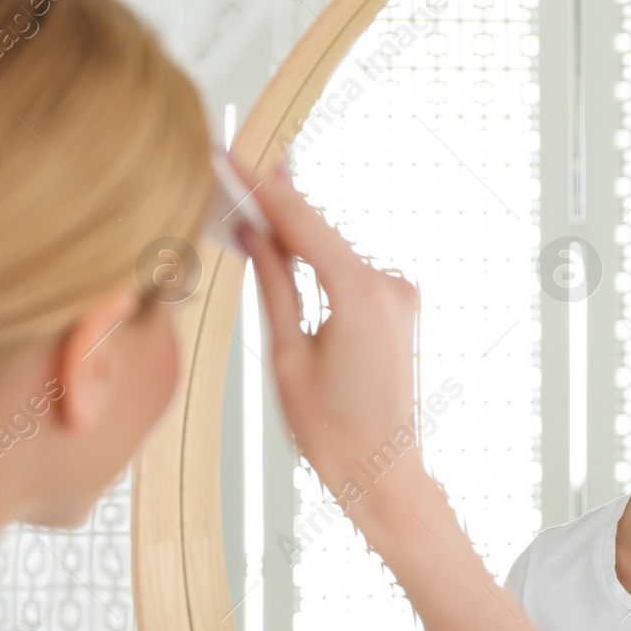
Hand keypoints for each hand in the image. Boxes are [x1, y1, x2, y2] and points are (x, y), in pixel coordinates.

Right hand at [227, 156, 429, 515]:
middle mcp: (389, 285)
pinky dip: (318, 260)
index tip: (230, 156)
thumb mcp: (286, 356)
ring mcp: (400, 296)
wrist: (383, 474)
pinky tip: (286, 249)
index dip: (260, 187)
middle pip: (320, 231)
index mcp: (360, 294)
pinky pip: (349, 272)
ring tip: (249, 209)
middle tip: (230, 171)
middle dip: (274, 204)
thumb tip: (254, 235)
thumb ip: (273, 285)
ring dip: (295, 234)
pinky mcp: (399, 309)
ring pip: (334, 250)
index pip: (301, 222)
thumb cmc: (332, 431)